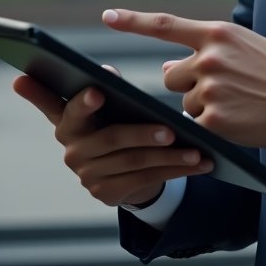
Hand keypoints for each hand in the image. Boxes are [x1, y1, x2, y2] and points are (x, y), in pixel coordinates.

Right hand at [12, 71, 213, 206]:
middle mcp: (72, 150)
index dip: (82, 102)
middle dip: (143, 134)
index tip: (96, 91)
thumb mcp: (109, 106)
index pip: (70, 109)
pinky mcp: (106, 192)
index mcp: (69, 121)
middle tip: (171, 131)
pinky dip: (174, 171)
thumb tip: (108, 72)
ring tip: (195, 151)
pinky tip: (197, 164)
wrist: (118, 167)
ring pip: (134, 162)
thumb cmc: (114, 122)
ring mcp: (88, 174)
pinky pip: (145, 179)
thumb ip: (105, 87)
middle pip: (111, 138)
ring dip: (168, 157)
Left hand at [102, 9, 265, 147]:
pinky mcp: (215, 120)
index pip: (165, 25)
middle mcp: (210, 57)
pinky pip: (194, 126)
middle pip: (171, 75)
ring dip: (201, 108)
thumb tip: (167, 64)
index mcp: (218, 33)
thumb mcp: (245, 48)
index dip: (133, 21)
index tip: (107, 16)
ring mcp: (211, 89)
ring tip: (237, 105)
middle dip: (186, 85)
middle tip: (221, 90)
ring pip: (184, 103)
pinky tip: (235, 122)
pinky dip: (208, 129)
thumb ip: (207, 51)